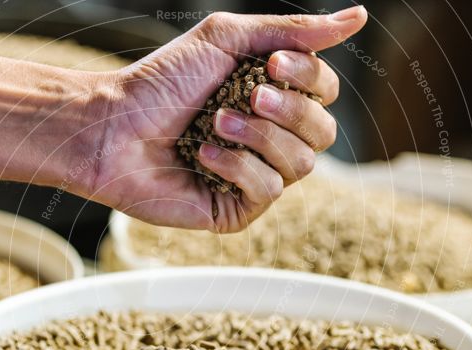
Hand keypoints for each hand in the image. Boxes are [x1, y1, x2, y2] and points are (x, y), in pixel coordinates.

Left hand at [85, 7, 366, 232]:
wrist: (112, 128)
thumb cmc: (161, 83)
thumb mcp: (226, 40)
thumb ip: (291, 31)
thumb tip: (359, 16)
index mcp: (272, 99)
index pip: (325, 93)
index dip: (311, 79)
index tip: (272, 63)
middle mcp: (269, 139)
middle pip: (324, 132)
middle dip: (288, 111)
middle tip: (247, 95)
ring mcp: (254, 177)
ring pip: (301, 165)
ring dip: (258, 137)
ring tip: (215, 123)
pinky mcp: (235, 209)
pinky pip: (268, 190)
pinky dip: (236, 166)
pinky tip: (203, 155)